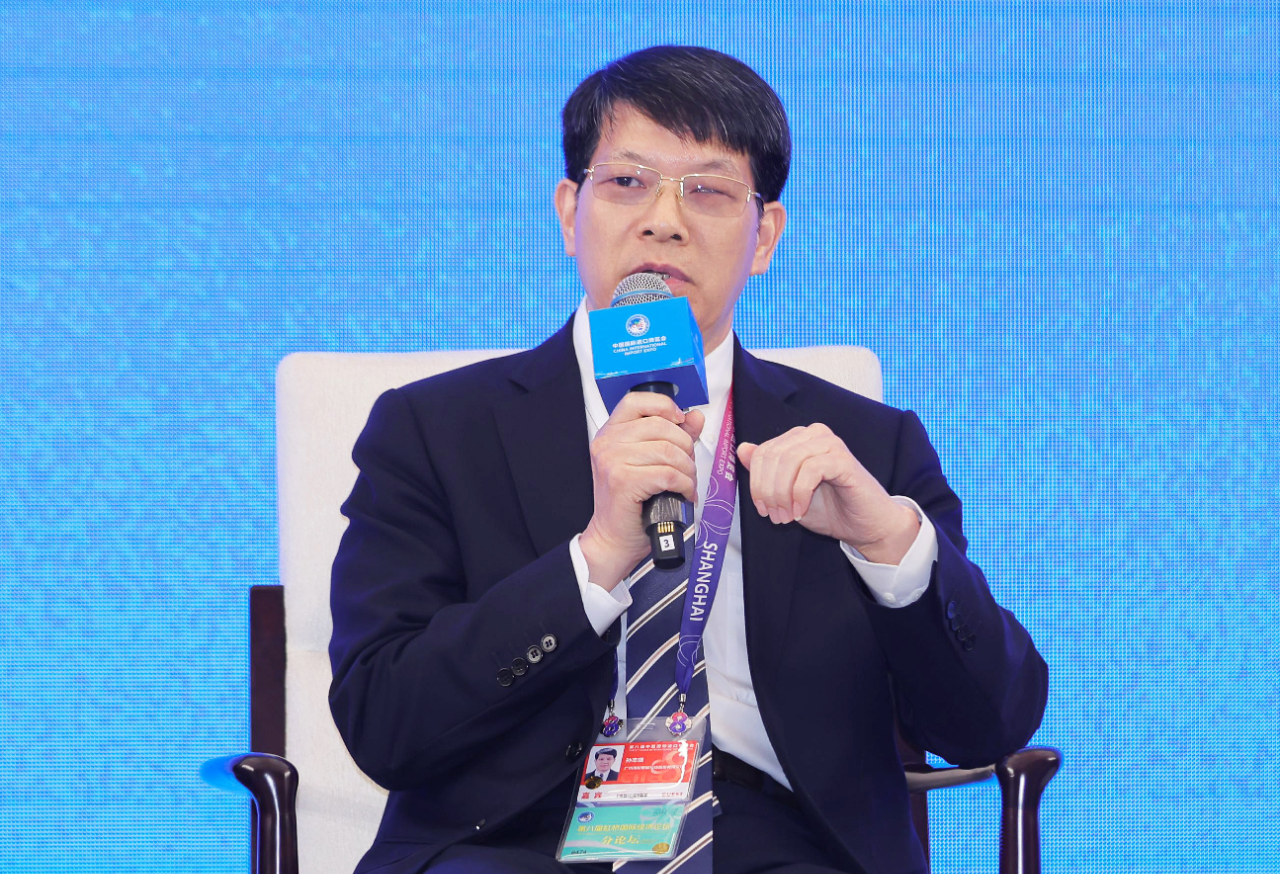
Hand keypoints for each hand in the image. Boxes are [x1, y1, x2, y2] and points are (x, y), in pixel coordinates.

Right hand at [580, 393, 705, 589]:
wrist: (614, 539)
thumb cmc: (631, 505)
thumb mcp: (650, 463)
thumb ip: (672, 437)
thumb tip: (694, 416)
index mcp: (611, 433)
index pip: (637, 400)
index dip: (664, 406)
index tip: (680, 421)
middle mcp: (607, 443)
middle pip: (661, 426)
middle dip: (685, 448)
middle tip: (687, 468)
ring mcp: (612, 461)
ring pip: (668, 451)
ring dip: (687, 470)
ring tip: (686, 484)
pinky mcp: (622, 480)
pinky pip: (668, 473)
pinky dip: (684, 485)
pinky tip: (683, 493)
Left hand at [737, 423, 918, 564]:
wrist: (865, 527)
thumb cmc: (829, 509)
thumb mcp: (787, 492)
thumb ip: (767, 471)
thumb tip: (742, 449)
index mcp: (799, 439)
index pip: (762, 452)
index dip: (756, 483)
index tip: (763, 510)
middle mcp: (814, 435)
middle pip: (773, 455)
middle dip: (768, 491)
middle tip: (775, 516)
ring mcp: (830, 444)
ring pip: (789, 461)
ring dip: (782, 494)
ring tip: (787, 516)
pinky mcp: (843, 459)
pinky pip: (810, 470)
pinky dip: (800, 494)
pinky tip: (801, 511)